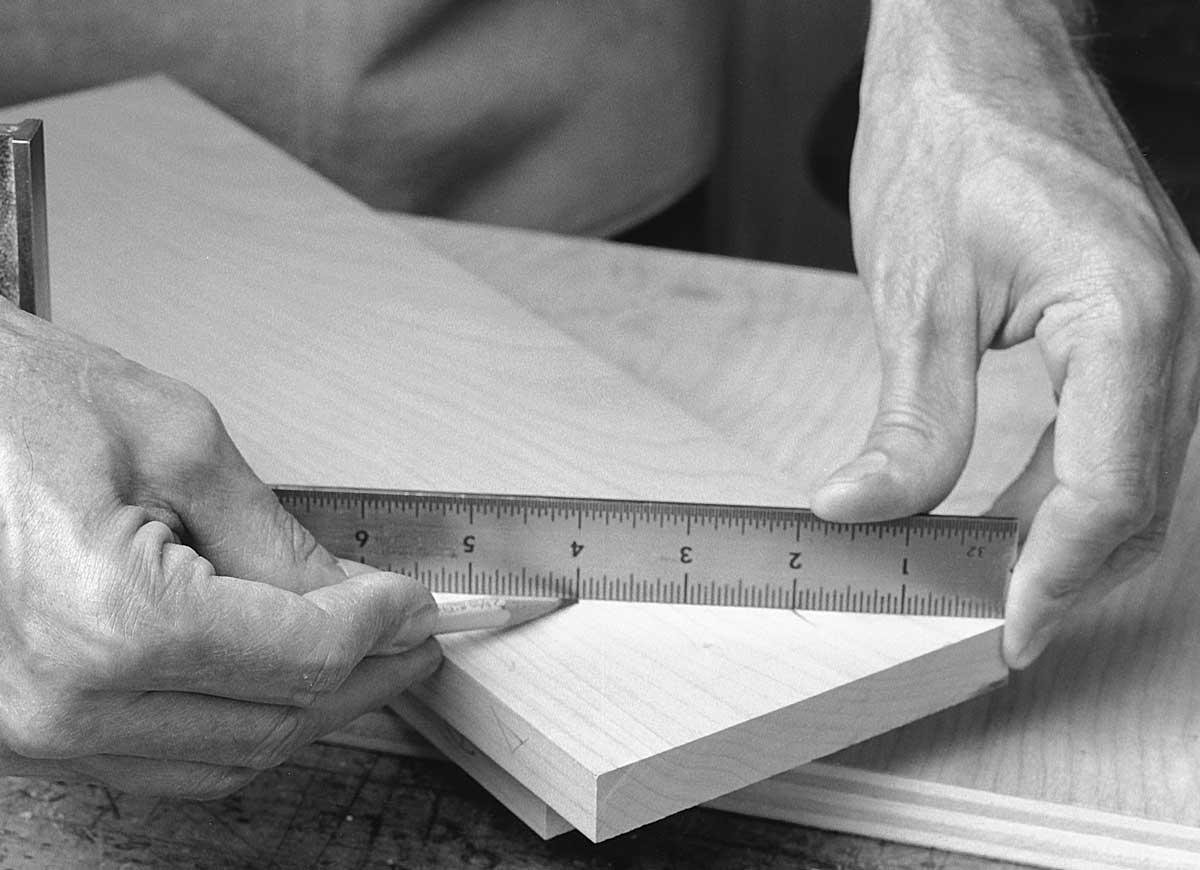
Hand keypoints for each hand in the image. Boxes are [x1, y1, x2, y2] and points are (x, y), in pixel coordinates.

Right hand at [0, 304, 440, 796]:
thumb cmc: (14, 407)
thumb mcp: (174, 443)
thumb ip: (275, 536)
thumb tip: (350, 594)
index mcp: (111, 620)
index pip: (304, 655)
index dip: (381, 626)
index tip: (418, 603)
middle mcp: (67, 701)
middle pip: (277, 718)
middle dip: (365, 675)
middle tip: (413, 637)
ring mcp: (39, 732)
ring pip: (228, 755)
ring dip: (309, 710)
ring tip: (364, 659)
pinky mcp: (30, 735)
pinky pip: (166, 760)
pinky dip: (239, 725)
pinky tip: (279, 683)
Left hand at [811, 0, 1199, 667]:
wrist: (975, 47)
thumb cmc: (948, 135)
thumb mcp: (916, 292)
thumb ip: (908, 421)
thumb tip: (863, 512)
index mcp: (1131, 312)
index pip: (1109, 490)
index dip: (1051, 577)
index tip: (1001, 632)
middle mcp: (1176, 320)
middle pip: (1139, 495)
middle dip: (1064, 569)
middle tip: (987, 621)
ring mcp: (1167, 316)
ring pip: (1137, 469)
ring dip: (1066, 535)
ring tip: (987, 581)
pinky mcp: (1137, 313)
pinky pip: (1119, 425)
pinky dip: (1066, 483)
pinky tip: (1008, 512)